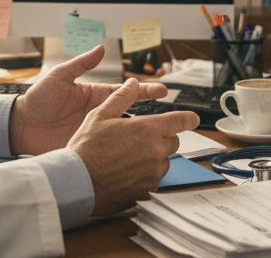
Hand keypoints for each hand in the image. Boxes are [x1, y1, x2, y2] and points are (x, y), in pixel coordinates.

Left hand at [9, 45, 168, 155]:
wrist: (20, 127)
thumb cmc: (37, 99)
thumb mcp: (59, 77)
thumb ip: (81, 63)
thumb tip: (101, 48)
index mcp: (94, 95)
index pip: (125, 92)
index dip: (144, 91)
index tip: (162, 90)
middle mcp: (98, 114)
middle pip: (131, 113)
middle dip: (152, 113)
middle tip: (172, 114)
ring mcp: (95, 133)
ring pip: (124, 133)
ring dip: (141, 134)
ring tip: (160, 136)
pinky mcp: (87, 148)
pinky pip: (109, 150)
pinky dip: (124, 152)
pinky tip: (137, 155)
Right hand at [67, 77, 199, 216]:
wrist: (77, 182)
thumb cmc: (87, 148)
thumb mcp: (100, 115)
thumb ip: (121, 97)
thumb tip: (133, 82)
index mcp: (147, 129)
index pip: (181, 121)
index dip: (189, 119)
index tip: (193, 119)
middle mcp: (156, 151)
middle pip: (173, 142)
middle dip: (161, 139)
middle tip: (139, 140)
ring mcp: (153, 172)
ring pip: (164, 162)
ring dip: (154, 159)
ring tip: (128, 158)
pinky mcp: (148, 189)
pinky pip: (155, 179)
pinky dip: (146, 175)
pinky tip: (127, 173)